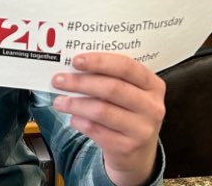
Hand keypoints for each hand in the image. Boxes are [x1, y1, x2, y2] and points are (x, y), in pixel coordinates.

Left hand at [52, 52, 164, 185]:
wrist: (137, 152)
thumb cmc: (126, 110)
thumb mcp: (128, 90)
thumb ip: (108, 76)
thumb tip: (72, 65)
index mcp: (152, 85)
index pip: (127, 66)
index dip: (99, 62)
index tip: (76, 60)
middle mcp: (152, 107)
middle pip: (112, 88)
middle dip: (80, 82)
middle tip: (58, 80)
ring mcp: (142, 129)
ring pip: (101, 110)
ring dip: (75, 104)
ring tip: (59, 101)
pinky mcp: (128, 147)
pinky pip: (97, 131)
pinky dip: (80, 122)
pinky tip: (72, 118)